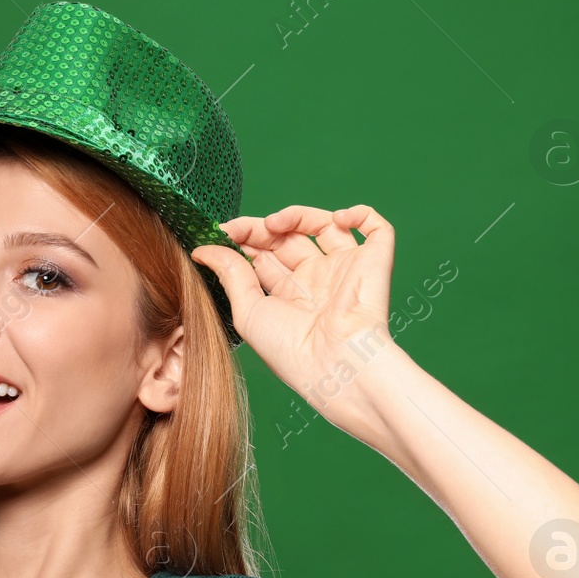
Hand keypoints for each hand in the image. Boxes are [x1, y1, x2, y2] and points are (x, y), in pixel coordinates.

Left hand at [190, 204, 395, 416]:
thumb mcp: (248, 310)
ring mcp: (345, 268)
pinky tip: (337, 218)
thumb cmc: (290, 350)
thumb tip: (202, 249)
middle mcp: (316, 278)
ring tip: (276, 223)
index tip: (221, 232)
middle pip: (289, 236)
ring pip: (325, 224)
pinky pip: (375, 227)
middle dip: (262, 227)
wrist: (335, 364)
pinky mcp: (375, 261)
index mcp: (288, 293)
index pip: (265, 253)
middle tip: (241, 229)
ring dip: (298, 214)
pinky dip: (360, 213)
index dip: (244, 237)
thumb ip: (229, 274)